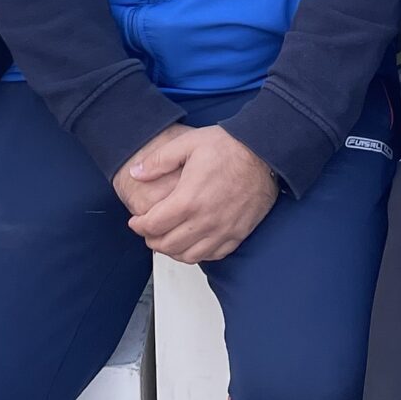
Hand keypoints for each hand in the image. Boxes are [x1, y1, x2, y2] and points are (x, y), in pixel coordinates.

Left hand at [124, 126, 278, 263]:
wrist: (265, 153)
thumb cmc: (230, 147)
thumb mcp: (188, 144)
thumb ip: (158, 161)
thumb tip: (136, 173)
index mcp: (188, 199)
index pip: (153, 225)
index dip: (139, 226)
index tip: (135, 221)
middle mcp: (205, 220)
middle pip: (168, 245)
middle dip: (152, 240)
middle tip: (148, 232)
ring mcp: (223, 230)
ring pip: (189, 256)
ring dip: (172, 251)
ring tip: (167, 240)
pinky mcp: (238, 234)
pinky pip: (213, 255)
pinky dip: (197, 255)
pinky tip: (192, 244)